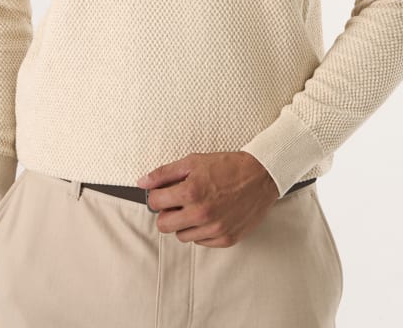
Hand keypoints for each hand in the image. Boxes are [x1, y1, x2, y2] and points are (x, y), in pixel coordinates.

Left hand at [135, 151, 278, 247]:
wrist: (261, 176)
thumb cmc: (227, 166)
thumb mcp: (193, 161)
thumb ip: (165, 173)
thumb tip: (142, 182)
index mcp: (191, 191)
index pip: (154, 203)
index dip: (157, 196)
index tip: (164, 193)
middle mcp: (201, 213)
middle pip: (163, 225)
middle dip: (167, 212)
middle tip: (179, 201)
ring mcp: (214, 228)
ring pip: (181, 236)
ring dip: (184, 222)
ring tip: (197, 206)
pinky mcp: (226, 239)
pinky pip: (200, 241)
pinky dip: (201, 230)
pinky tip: (210, 214)